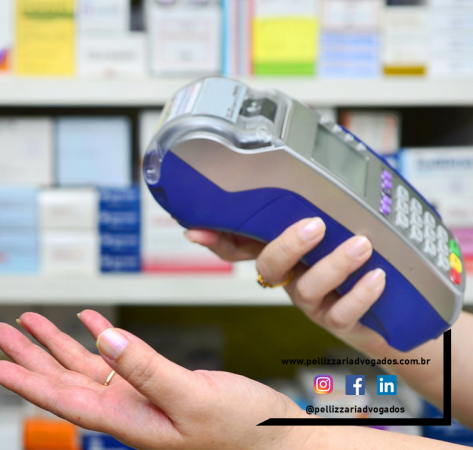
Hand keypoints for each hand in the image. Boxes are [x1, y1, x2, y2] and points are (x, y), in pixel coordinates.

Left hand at [0, 310, 311, 449]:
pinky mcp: (158, 387)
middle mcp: (126, 410)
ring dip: (56, 342)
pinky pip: (118, 360)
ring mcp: (140, 398)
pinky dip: (101, 338)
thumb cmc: (245, 431)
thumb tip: (103, 340)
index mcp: (127, 420)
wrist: (280, 442)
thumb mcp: (194, 398)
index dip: (24, 381)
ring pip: (85, 367)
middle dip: (27, 354)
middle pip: (63, 380)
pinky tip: (91, 323)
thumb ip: (147, 370)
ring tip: (29, 320)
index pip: (62, 399)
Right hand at [184, 218, 386, 351]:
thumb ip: (317, 210)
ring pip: (309, 288)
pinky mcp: (340, 322)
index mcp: (283, 255)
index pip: (239, 247)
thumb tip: (306, 173)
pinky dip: (360, 294)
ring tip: (361, 245)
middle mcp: (292, 279)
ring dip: (335, 264)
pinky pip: (343, 313)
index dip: (216, 240)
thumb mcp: (336, 233)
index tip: (196, 230)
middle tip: (316, 225)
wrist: (395, 316)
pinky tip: (377, 276)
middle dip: (288, 245)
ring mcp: (314, 302)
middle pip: (270, 266)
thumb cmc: (360, 265)